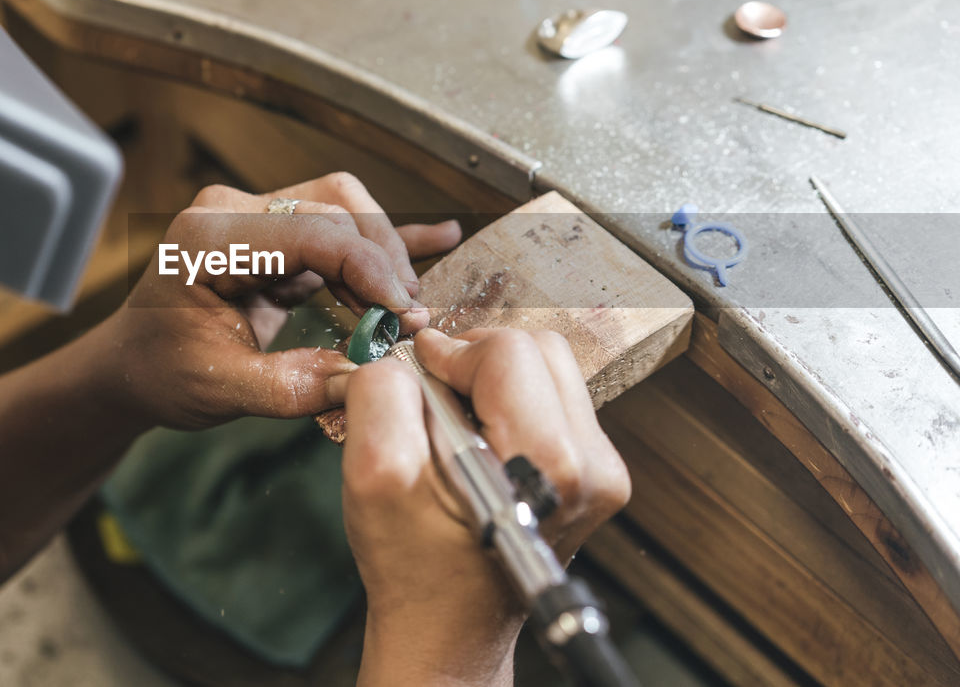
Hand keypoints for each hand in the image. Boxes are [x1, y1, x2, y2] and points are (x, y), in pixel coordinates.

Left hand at [97, 172, 460, 428]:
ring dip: (383, 255)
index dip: (368, 270)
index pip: (311, 233)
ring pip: (345, 209)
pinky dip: (384, 237)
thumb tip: (368, 380)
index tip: (403, 315)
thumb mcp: (222, 388)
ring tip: (404, 309)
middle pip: (336, 207)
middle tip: (406, 321)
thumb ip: (293, 386)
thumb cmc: (162, 371)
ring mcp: (255, 213)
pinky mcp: (277, 231)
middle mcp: (233, 210)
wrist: (133, 363)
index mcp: (209, 237)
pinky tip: (438, 236)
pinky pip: (339, 226)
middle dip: (382, 262)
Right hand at [342, 328, 630, 685]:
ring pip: (547, 368)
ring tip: (454, 427)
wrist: (449, 625)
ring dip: (491, 380)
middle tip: (434, 402)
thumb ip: (381, 398)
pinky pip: (551, 396)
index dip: (449, 354)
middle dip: (475, 362)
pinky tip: (476, 442)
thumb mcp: (374, 476)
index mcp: (548, 466)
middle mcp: (591, 466)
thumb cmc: (416, 567)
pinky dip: (507, 401)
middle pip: (537, 350)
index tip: (417, 375)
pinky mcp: (593, 470)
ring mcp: (600, 470)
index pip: (506, 352)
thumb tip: (402, 355)